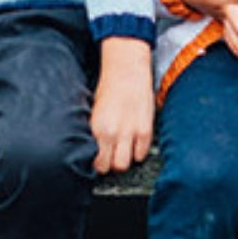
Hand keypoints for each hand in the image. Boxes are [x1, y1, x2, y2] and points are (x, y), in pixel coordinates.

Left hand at [90, 38, 153, 174]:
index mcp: (98, 128)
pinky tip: (133, 142)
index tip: (98, 159)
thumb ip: (94, 131)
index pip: (96, 162)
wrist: (127, 71)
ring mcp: (131, 133)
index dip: (97, 162)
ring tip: (122, 149)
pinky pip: (141, 154)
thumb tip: (92, 149)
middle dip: (110, 164)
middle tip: (110, 155)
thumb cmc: (109, 88)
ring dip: (124, 159)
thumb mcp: (94, 111)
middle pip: (112, 167)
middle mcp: (114, 133)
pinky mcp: (146, 130)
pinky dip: (137, 152)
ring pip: (126, 164)